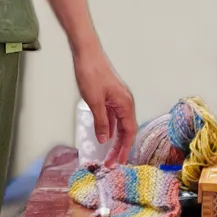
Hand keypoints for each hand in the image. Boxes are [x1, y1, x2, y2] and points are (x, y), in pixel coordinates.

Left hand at [72, 45, 136, 159]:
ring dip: (115, 139)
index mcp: (125, 104)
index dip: (125, 149)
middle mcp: (125, 102)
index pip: (129, 132)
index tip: (119, 163)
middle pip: (126, 130)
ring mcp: (118, 99)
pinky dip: (111, 128)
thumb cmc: (91, 74)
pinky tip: (105, 136)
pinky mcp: (110, 96)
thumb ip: (101, 122)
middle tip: (112, 163)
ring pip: (120, 124)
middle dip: (120, 148)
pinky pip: (114, 117)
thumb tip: (105, 140)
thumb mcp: (94, 101)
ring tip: (109, 155)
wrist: (87, 53)